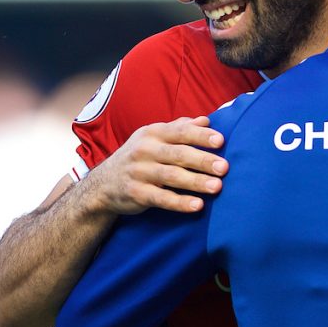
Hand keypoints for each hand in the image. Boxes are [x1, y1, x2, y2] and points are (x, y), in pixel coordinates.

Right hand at [84, 117, 227, 214]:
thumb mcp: (153, 137)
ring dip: (196, 182)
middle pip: (178, 154)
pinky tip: (197, 205)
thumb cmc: (138, 157)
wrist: (102, 184)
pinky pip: (161, 198)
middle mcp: (145, 150)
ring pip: (172, 176)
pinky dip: (180, 202)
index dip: (200, 136)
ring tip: (217, 187)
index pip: (180, 131)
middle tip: (225, 167)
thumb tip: (206, 121)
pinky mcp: (136, 193)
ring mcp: (139, 172)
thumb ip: (179, 128)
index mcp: (153, 133)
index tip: (221, 141)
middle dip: (203, 160)